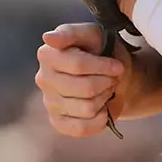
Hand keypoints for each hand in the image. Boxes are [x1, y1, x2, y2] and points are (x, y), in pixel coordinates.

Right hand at [35, 23, 132, 137]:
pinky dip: (99, 120)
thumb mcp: (92, 34)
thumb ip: (71, 33)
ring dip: (104, 98)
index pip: (78, 65)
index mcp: (48, 54)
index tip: (118, 67)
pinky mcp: (58, 122)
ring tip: (106, 89)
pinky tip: (101, 108)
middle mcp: (44, 79)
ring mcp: (49, 102)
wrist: (112, 76)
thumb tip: (48, 38)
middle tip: (113, 78)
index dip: (103, 67)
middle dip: (107, 83)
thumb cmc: (101, 51)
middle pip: (85, 89)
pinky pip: (81, 128)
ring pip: (86, 108)